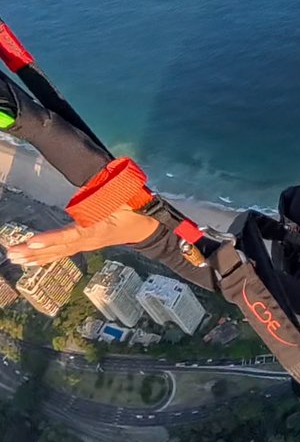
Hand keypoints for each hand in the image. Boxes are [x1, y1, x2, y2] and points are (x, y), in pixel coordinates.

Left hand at [4, 205, 160, 268]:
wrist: (145, 228)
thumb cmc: (133, 211)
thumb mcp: (123, 199)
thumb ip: (108, 193)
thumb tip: (95, 179)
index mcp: (96, 229)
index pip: (71, 236)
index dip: (51, 239)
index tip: (32, 242)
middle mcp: (87, 241)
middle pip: (57, 248)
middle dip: (33, 251)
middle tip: (12, 254)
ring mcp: (84, 246)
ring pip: (56, 253)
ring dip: (33, 257)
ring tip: (13, 258)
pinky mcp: (81, 246)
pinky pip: (59, 254)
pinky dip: (42, 258)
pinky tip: (28, 262)